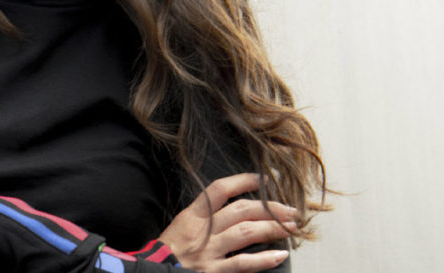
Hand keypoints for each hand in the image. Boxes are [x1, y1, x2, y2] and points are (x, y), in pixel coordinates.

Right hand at [158, 173, 295, 272]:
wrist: (152, 272)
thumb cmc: (168, 253)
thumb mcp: (180, 227)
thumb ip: (203, 218)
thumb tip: (234, 211)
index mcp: (192, 216)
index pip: (219, 190)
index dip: (243, 181)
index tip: (264, 179)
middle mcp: (202, 231)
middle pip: (240, 210)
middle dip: (269, 207)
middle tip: (291, 209)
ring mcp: (209, 252)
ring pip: (246, 233)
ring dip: (272, 228)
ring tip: (292, 227)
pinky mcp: (213, 272)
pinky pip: (243, 263)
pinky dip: (263, 259)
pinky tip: (279, 255)